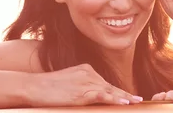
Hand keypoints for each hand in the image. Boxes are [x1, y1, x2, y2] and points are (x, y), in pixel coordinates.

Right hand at [27, 64, 142, 105]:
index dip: (118, 91)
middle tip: (139, 100)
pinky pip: (101, 95)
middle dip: (125, 94)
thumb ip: (80, 86)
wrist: (33, 86)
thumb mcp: (68, 83)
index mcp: (86, 69)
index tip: (129, 96)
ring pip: (109, 90)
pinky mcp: (80, 92)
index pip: (105, 82)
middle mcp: (88, 73)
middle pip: (110, 86)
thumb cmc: (47, 87)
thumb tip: (89, 95)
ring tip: (136, 102)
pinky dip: (113, 98)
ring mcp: (85, 81)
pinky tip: (123, 102)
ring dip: (124, 97)